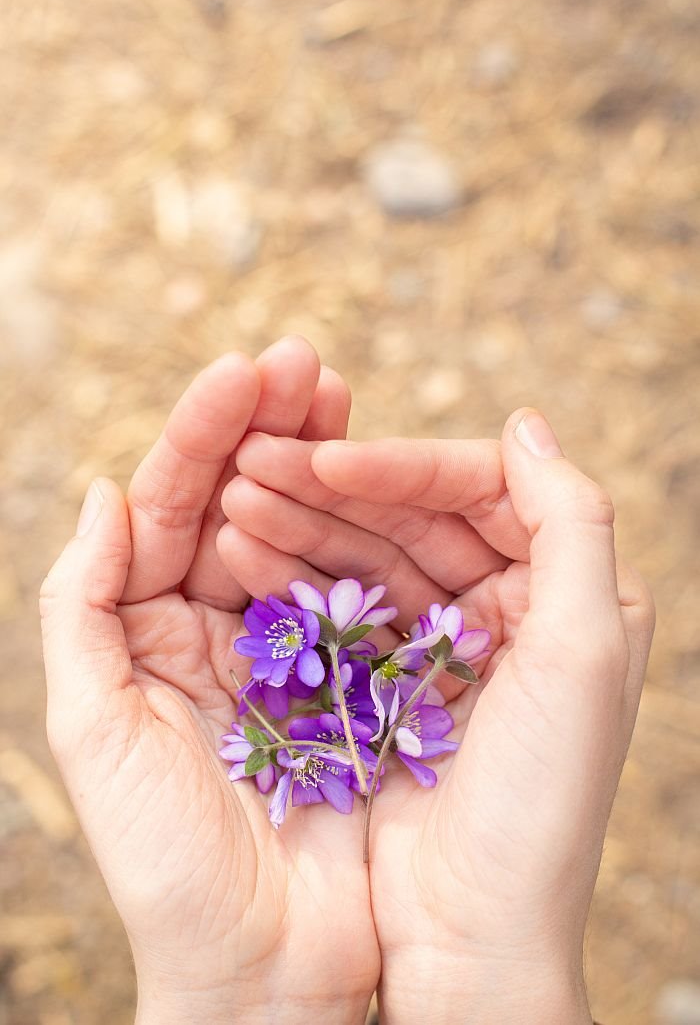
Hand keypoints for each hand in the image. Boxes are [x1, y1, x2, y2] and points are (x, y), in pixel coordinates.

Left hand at [40, 338, 379, 1024]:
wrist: (267, 969)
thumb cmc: (168, 864)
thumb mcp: (95, 728)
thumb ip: (82, 605)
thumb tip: (103, 492)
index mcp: (147, 628)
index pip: (168, 505)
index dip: (203, 435)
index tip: (246, 372)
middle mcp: (215, 624)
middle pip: (237, 500)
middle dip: (268, 425)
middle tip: (308, 363)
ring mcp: (289, 644)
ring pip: (301, 529)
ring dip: (319, 460)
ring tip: (341, 398)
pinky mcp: (352, 675)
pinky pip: (355, 588)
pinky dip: (365, 531)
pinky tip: (377, 480)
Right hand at [219, 409, 653, 1024]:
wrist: (471, 940)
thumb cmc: (541, 804)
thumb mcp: (585, 653)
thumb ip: (575, 523)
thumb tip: (526, 422)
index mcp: (566, 589)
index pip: (480, 491)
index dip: (403, 465)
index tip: (327, 457)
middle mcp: (508, 606)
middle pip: (413, 515)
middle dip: (334, 487)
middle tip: (254, 463)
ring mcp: (443, 643)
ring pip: (367, 554)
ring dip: (302, 522)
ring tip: (234, 499)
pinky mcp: (389, 681)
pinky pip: (338, 607)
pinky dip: (293, 576)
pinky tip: (241, 551)